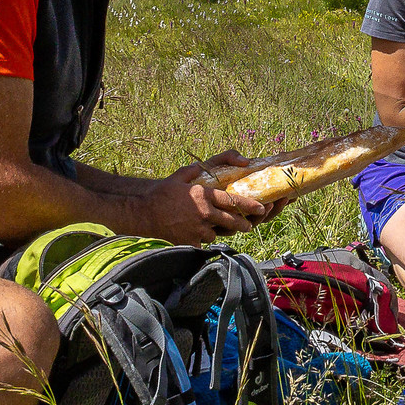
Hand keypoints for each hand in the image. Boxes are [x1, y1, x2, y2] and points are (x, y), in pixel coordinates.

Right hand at [145, 158, 279, 244]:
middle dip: (244, 223)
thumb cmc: (163, 192)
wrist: (143, 211)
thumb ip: (204, 166)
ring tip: (219, 228)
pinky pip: (203, 243)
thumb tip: (225, 161)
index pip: (234, 201)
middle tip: (249, 224)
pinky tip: (199, 235)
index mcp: (205, 196)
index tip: (261, 208)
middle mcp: (205, 214)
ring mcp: (197, 230)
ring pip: (218, 234)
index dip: (250, 206)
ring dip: (220, 232)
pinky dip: (203, 240)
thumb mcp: (183, 174)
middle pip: (232, 222)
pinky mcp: (189, 242)